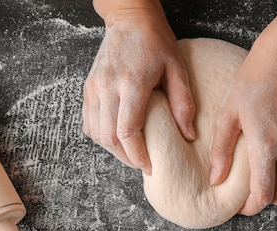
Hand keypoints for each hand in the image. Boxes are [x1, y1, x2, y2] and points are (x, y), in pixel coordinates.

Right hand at [82, 4, 194, 173]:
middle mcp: (107, 87)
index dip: (137, 155)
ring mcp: (94, 88)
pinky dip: (102, 137)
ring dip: (114, 150)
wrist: (129, 18)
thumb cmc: (156, 41)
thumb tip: (188, 136)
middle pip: (110, 138)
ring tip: (133, 154)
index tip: (149, 165)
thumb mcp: (177, 69)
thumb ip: (183, 103)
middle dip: (127, 158)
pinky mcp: (89, 88)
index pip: (127, 131)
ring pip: (97, 133)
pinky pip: (89, 122)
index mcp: (131, 84)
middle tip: (143, 164)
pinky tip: (118, 139)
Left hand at [209, 44, 276, 215]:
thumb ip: (221, 151)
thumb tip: (215, 180)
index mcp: (266, 146)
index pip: (263, 195)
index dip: (251, 207)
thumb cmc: (250, 84)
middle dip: (265, 199)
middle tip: (250, 192)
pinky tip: (276, 156)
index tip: (240, 206)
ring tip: (263, 176)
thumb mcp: (227, 116)